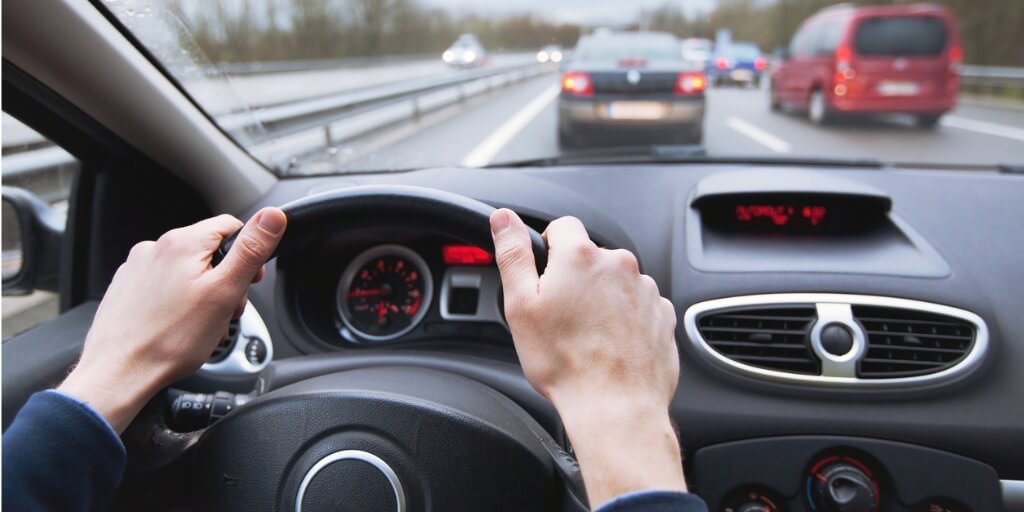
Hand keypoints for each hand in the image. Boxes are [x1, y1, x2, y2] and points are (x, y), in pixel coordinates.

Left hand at [59, 208, 286, 432]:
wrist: (119, 372)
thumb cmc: (170, 339)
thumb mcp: (225, 291)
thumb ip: (251, 250)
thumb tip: (273, 216)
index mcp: (182, 242)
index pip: (231, 226)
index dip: (248, 254)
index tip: (250, 281)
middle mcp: (155, 248)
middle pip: (209, 252)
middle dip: (225, 280)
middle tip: (226, 311)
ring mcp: (137, 268)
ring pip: (187, 271)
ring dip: (204, 294)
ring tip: (203, 325)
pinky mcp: (127, 289)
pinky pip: (165, 287)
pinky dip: (180, 303)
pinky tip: (180, 326)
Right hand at [490, 209, 685, 507]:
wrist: (615, 407)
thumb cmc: (565, 363)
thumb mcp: (521, 306)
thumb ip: (513, 254)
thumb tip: (503, 218)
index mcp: (581, 256)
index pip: (563, 227)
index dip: (548, 249)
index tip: (545, 277)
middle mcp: (619, 265)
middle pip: (591, 258)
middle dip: (576, 280)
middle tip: (561, 318)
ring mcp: (646, 290)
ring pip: (616, 283)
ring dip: (602, 300)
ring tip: (587, 338)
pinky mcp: (662, 315)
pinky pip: (638, 306)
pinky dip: (625, 320)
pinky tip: (610, 346)